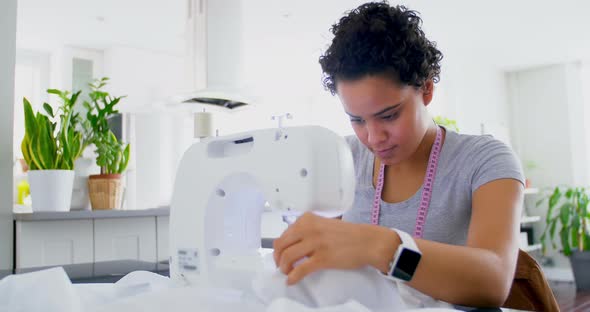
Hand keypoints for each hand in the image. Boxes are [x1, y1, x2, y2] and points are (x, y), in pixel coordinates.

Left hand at [272, 212, 398, 284]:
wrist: (367, 241)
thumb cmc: (348, 234)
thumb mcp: (323, 224)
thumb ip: (308, 230)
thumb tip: (291, 245)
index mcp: (307, 219)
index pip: (284, 234)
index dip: (279, 247)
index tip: (281, 255)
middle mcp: (308, 228)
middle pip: (281, 245)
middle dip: (277, 258)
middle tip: (281, 266)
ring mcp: (315, 243)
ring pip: (287, 257)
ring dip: (283, 268)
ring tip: (287, 273)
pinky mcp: (322, 258)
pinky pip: (300, 270)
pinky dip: (292, 277)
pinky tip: (291, 281)